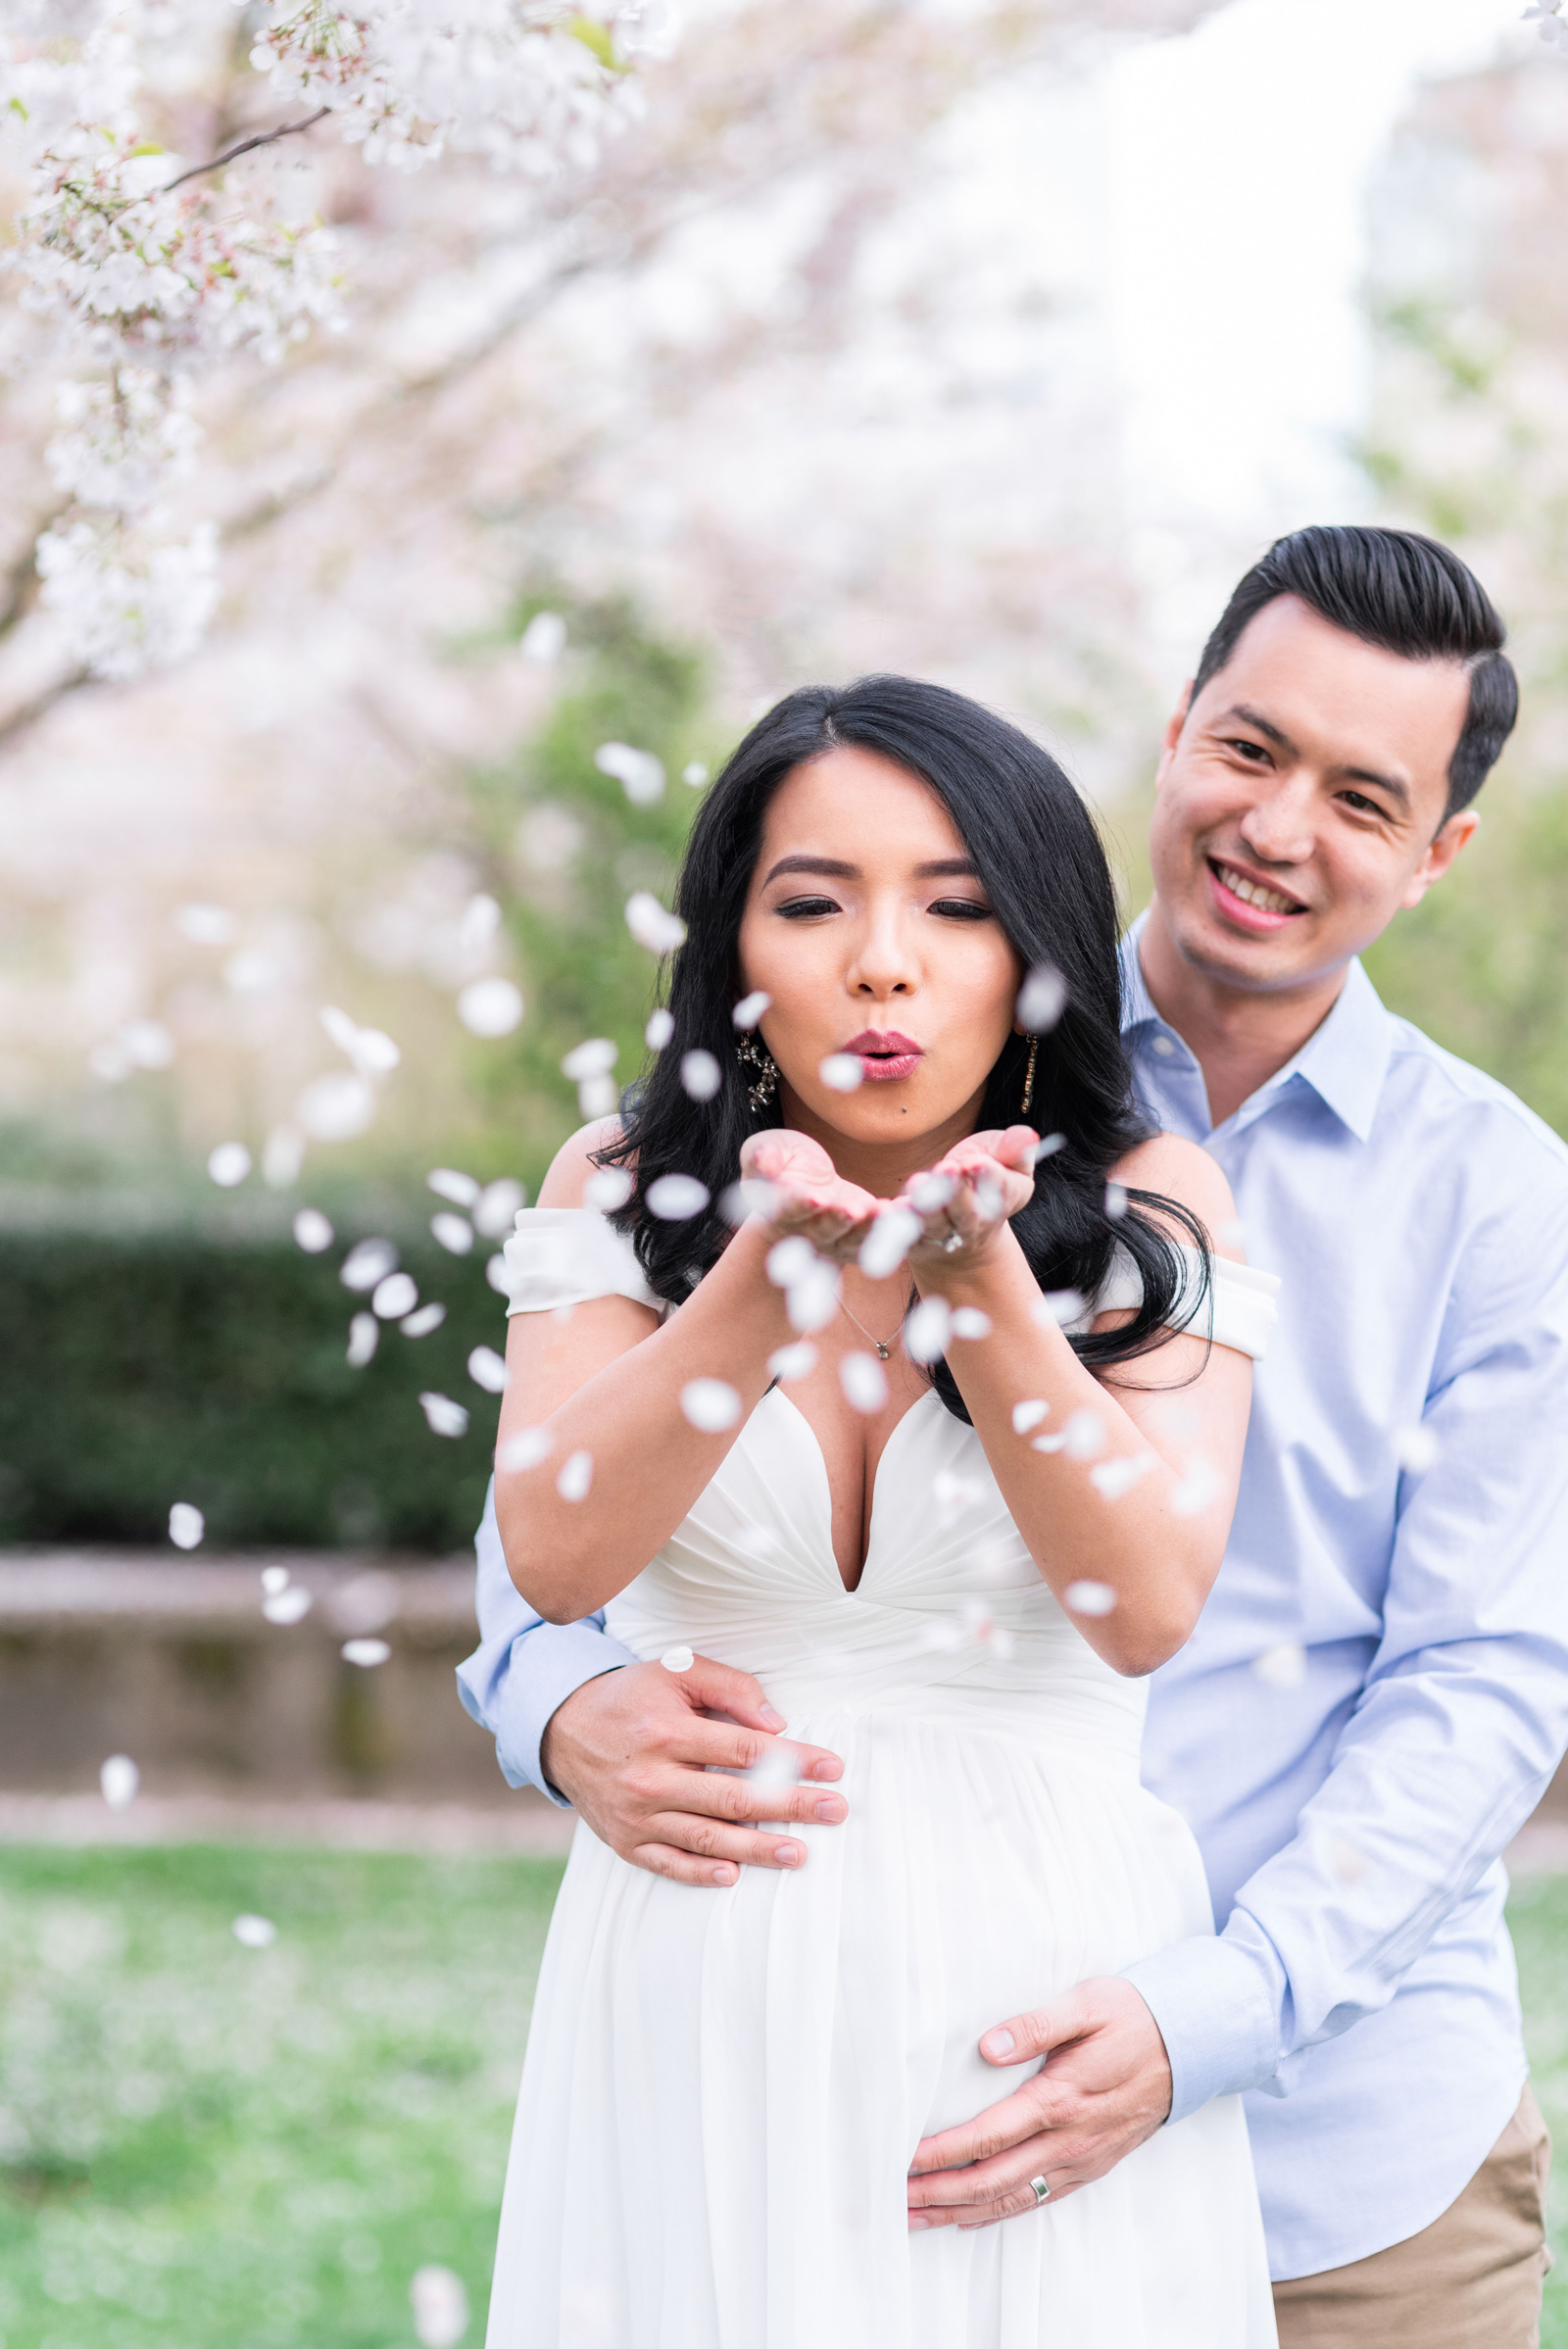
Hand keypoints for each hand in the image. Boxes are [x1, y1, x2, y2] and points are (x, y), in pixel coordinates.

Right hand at [539, 1654, 847, 1885]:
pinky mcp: (625, 1841)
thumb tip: (775, 1723)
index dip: (792, 1760)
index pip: (743, 1749)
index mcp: (666, 1731)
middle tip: (835, 1811)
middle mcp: (651, 1777)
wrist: (561, 1729)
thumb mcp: (675, 1671)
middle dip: (790, 1806)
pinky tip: (735, 1875)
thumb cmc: (632, 1697)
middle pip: (733, 1798)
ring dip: (757, 1848)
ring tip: (799, 1853)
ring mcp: (637, 1815)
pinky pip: (668, 1863)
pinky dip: (701, 1873)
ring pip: (707, 1838)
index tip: (832, 1768)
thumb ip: (729, 1686)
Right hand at [739, 1128, 879, 1265]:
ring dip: (870, 1228)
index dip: (800, 1205)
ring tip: (886, 1211)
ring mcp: (836, 1240)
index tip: (816, 1197)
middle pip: (824, 1230)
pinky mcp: (861, 1237)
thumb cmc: (781, 1164)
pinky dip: (893, 1227)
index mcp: (779, 1211)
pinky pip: (879, 1238)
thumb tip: (761, 1158)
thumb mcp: (767, 1151)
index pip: (787, 1210)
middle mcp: (807, 1233)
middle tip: (853, 1210)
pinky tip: (907, 1211)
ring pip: (854, 1240)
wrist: (806, 1186)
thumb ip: (761, 1156)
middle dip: (838, 1220)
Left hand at [901, 1126, 1039, 1278]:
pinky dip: (891, 1223)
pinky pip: (901, 1236)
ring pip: (934, 1225)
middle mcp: (973, 1225)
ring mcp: (942, 1237)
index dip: (990, 1177)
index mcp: (1001, 1201)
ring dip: (925, 1208)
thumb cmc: (984, 1182)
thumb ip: (1014, 1149)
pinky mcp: (913, 1242)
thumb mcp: (1005, 1162)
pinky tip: (884, 1208)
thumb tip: (1028, 1135)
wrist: (962, 1231)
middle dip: (957, 1191)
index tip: (977, 1162)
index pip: (1000, 1191)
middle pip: (966, 1213)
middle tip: (947, 1167)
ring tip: (916, 1185)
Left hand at [905, 1977, 1171, 2229]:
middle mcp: (1069, 2139)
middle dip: (939, 2193)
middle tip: (895, 2199)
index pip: (989, 2135)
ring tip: (918, 2216)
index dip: (944, 2152)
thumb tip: (988, 2047)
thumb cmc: (1132, 2017)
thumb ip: (1036, 2024)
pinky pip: (1039, 2200)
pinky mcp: (1091, 2165)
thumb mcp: (1087, 2004)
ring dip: (961, 2211)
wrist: (1191, 2045)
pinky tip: (972, 2216)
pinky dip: (999, 2213)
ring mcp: (1081, 2158)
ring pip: (1012, 2198)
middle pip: (992, 2179)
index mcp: (1061, 2098)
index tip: (905, 2159)